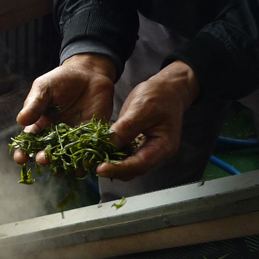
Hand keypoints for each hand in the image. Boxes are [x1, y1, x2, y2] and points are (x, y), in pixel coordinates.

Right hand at [13, 53, 115, 166]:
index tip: (21, 158)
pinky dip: (88, 160)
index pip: (29, 142)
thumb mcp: (44, 87)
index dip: (23, 152)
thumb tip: (20, 121)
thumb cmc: (62, 78)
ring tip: (63, 169)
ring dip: (65, 166)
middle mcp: (56, 135)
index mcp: (40, 124)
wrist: (90, 72)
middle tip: (44, 158)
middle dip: (44, 159)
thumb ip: (34, 104)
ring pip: (68, 158)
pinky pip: (89, 151)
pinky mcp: (93, 136)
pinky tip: (86, 164)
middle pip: (48, 154)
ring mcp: (74, 138)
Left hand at [95, 61, 199, 180]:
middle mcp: (156, 153)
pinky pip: (124, 155)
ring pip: (127, 165)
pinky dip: (112, 155)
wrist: (167, 89)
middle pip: (133, 169)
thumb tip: (110, 145)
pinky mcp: (137, 144)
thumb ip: (127, 127)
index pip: (140, 164)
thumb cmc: (159, 95)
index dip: (119, 169)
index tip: (100, 169)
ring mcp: (147, 150)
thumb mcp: (142, 108)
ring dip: (111, 164)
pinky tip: (98, 151)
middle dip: (113, 169)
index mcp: (163, 146)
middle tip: (91, 165)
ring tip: (92, 160)